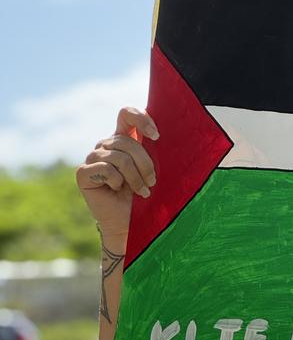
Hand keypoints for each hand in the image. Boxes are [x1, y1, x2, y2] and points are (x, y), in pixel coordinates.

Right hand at [75, 107, 158, 244]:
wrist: (130, 225)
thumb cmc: (144, 198)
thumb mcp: (152, 172)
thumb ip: (153, 151)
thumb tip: (161, 135)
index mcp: (123, 140)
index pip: (126, 114)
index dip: (141, 119)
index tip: (157, 136)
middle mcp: (106, 145)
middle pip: (127, 141)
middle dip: (145, 164)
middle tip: (152, 182)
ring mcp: (92, 158)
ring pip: (119, 157)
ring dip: (135, 177)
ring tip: (142, 192)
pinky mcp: (83, 173)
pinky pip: (105, 169)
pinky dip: (117, 182)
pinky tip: (117, 191)